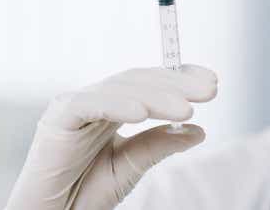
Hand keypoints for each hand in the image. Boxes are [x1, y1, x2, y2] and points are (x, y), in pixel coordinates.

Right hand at [5, 64, 217, 209]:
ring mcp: (75, 105)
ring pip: (121, 89)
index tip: (211, 82)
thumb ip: (159, 145)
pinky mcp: (58, 117)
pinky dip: (117, 105)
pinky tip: (143, 113)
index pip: (150, 84)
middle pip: (139, 81)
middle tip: (210, 90)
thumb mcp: (132, 166)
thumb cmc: (84, 193)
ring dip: (156, 97)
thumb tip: (199, 130)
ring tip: (185, 109)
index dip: (179, 78)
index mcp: (113, 108)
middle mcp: (95, 101)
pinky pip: (90, 104)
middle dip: (176, 84)